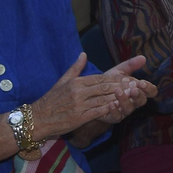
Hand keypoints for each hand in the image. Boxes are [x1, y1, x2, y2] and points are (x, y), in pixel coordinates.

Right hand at [30, 53, 155, 137]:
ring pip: (103, 99)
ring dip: (119, 97)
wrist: (37, 118)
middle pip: (105, 87)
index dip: (116, 78)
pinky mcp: (79, 118)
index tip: (129, 78)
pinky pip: (97, 112)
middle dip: (121, 86)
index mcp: (76, 82)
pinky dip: (109, 109)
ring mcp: (79, 105)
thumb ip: (76, 68)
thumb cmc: (51, 100)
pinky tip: (120, 107)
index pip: (101, 78)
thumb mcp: (62, 81)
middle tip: (136, 85)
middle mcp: (79, 92)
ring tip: (132, 96)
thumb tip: (84, 54)